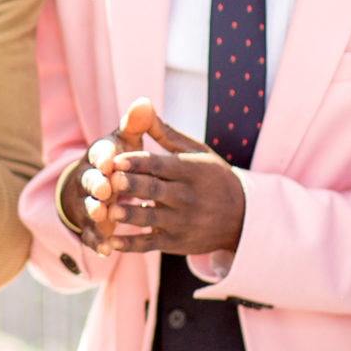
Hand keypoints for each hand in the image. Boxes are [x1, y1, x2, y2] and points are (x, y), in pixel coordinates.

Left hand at [74, 99, 243, 255]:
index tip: (116, 159)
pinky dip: (130, 246)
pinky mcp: (175, 242)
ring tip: (109, 211)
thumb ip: (165, 134)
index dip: (137, 162)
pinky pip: (150, 244)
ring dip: (129, 215)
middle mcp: (186, 196)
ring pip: (151, 219)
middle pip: (155, 190)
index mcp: (190, 171)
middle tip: (110, 181)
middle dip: (133, 186)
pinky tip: (110, 243)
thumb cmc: (213, 177)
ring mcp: (181, 222)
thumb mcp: (196, 152)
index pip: (160, 165)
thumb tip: (141, 105)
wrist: (241, 218)